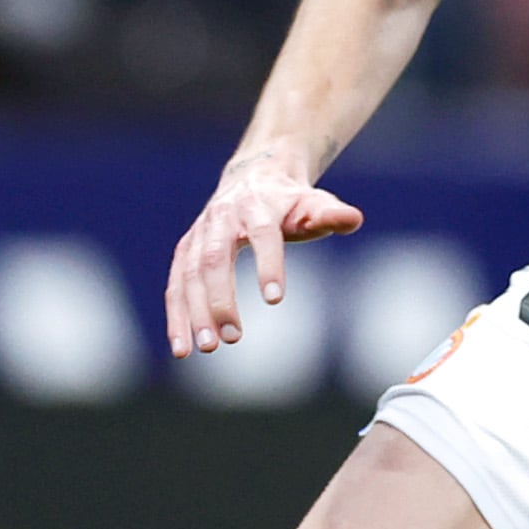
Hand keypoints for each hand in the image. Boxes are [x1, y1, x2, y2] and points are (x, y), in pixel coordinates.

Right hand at [165, 149, 365, 354]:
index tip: (275, 299)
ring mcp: (199, 235)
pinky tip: (182, 349)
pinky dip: (176, 317)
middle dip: (221, 299)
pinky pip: (176, 286)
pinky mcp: (186, 251)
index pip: (262, 235)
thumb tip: (353, 218)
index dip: (268, 264)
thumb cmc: (290, 202)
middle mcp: (221, 219)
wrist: (254, 178)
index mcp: (257, 206)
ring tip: (207, 347)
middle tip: (233, 337)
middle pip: (215, 258)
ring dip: (195, 313)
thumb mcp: (314, 204)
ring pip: (189, 275)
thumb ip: (331, 215)